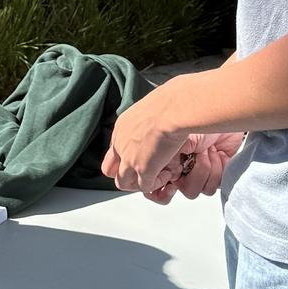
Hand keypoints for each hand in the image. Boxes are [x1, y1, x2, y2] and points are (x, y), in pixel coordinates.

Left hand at [103, 89, 239, 201]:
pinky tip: (166, 173)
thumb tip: (161, 112)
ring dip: (139, 182)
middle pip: (110, 169)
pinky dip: (155, 184)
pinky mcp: (143, 169)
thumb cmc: (172, 102)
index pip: (114, 149)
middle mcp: (121, 143)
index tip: (142, 155)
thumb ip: (150, 117)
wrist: (177, 107)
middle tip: (144, 171)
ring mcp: (129, 158)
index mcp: (122, 127)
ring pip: (123, 182)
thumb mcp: (153, 107)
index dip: (126, 156)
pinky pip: (144, 187)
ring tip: (157, 173)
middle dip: (125, 174)